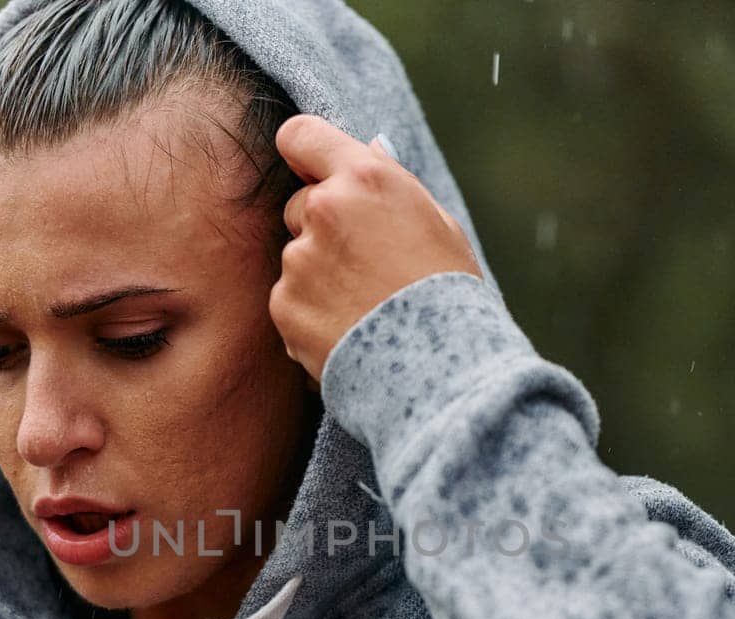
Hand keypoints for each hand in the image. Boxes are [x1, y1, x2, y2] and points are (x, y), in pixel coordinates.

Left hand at [270, 114, 483, 384]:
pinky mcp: (285, 305)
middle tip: (364, 263)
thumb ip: (390, 185)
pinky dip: (312, 314)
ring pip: (297, 258)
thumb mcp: (436, 222)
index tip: (311, 170)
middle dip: (322, 227)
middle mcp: (324, 211)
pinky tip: (350, 329)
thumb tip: (367, 152)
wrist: (440, 367)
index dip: (304, 153)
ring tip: (364, 306)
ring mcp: (299, 260)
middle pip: (300, 205)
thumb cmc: (449, 292)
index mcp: (365, 178)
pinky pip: (291, 300)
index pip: (301, 136)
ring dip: (319, 276)